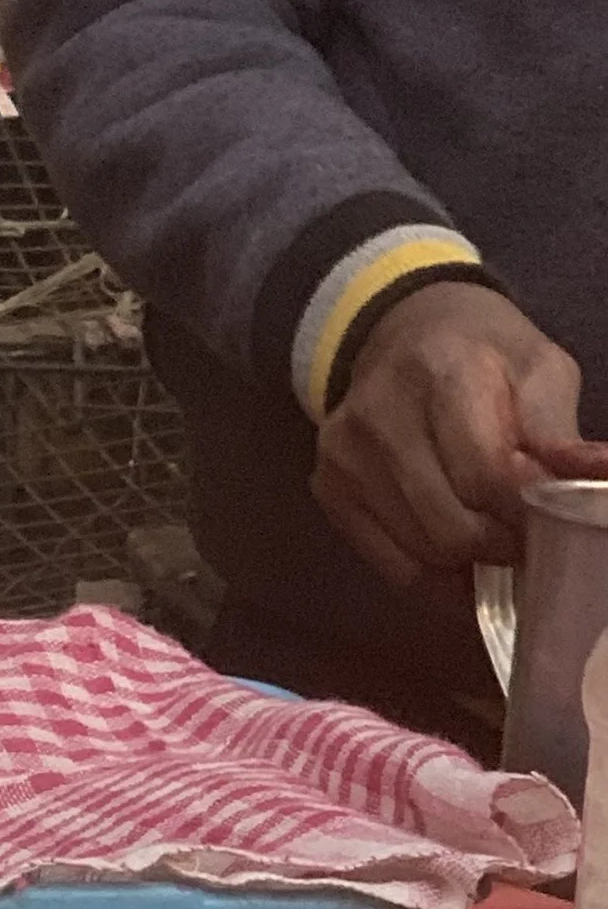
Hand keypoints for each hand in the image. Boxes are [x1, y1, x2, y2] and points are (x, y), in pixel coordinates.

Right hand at [312, 282, 581, 584]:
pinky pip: (393, 567)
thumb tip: (601, 475)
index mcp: (443, 372)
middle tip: (526, 534)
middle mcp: (380, 415)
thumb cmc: (485, 355)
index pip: (486, 475)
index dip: (528, 511)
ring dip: (471, 560)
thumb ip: (561, 433)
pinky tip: (460, 556)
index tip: (552, 516)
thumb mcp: (540, 372)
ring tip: (493, 534)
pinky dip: (438, 576)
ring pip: (423, 554)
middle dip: (502, 544)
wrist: (404, 332)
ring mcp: (345, 457)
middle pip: (451, 526)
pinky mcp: (328, 488)